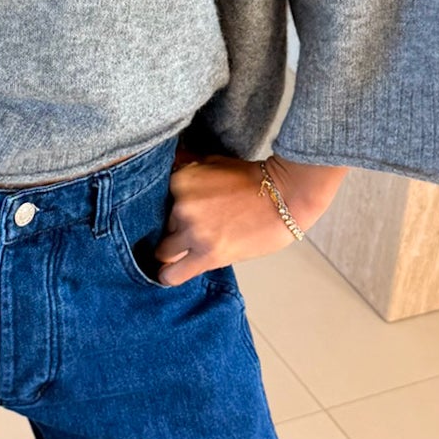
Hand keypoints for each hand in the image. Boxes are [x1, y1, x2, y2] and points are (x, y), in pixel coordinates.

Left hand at [154, 151, 348, 285]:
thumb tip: (168, 171)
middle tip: (193, 230)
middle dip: (174, 230)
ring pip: (164, 251)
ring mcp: (193, 232)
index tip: (177, 215)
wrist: (284, 197)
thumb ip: (186, 170)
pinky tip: (167, 274)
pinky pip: (172, 274)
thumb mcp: (212, 163)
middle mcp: (181, 206)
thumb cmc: (252, 180)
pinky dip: (167, 276)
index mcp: (180, 181)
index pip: (154, 202)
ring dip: (173, 252)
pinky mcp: (207, 254)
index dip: (167, 210)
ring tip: (185, 251)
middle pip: (162, 226)